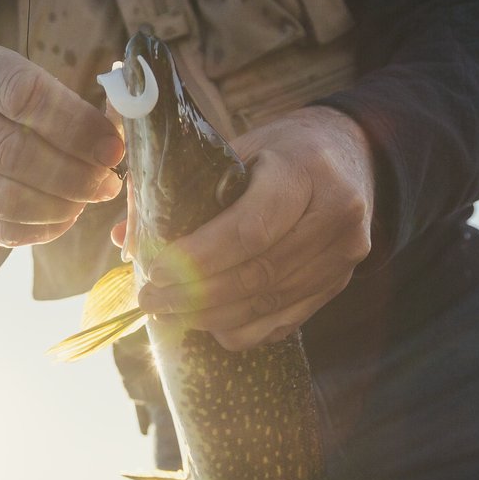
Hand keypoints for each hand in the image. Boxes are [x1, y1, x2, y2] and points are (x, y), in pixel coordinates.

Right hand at [0, 45, 124, 247]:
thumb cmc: (12, 112)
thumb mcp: (38, 90)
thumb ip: (76, 109)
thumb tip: (114, 142)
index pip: (23, 94)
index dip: (75, 125)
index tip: (111, 149)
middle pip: (11, 151)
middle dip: (71, 174)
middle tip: (105, 184)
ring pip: (4, 197)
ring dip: (57, 206)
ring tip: (85, 202)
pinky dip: (40, 229)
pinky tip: (63, 218)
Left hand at [130, 106, 374, 350]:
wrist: (350, 155)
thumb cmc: (281, 151)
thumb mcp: (237, 150)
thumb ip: (184, 190)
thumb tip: (128, 240)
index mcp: (305, 172)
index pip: (250, 229)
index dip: (200, 259)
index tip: (156, 271)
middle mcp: (336, 216)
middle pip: (258, 273)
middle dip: (197, 295)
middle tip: (151, 301)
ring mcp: (344, 255)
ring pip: (270, 304)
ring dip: (213, 318)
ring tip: (170, 315)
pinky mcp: (340, 283)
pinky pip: (286, 321)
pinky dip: (243, 329)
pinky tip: (210, 325)